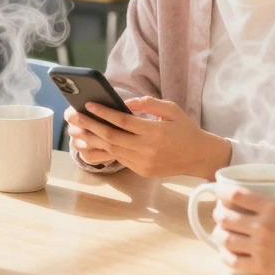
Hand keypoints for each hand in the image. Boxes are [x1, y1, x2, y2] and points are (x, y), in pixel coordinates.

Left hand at [69, 97, 230, 178]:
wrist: (199, 156)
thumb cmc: (185, 129)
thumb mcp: (172, 109)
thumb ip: (149, 104)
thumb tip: (125, 103)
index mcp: (155, 132)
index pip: (123, 121)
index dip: (103, 112)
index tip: (88, 104)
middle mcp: (148, 150)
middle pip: (112, 137)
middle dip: (90, 125)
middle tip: (74, 116)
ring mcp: (144, 163)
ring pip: (112, 150)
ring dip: (93, 139)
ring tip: (78, 128)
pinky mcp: (142, 171)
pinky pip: (120, 159)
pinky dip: (105, 149)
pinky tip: (95, 140)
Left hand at [211, 187, 274, 274]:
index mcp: (274, 207)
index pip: (236, 194)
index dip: (222, 192)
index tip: (218, 191)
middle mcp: (262, 225)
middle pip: (225, 216)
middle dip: (218, 213)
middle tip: (220, 214)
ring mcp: (260, 247)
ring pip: (225, 238)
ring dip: (219, 234)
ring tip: (221, 233)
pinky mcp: (262, 266)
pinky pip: (233, 261)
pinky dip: (225, 256)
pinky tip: (227, 253)